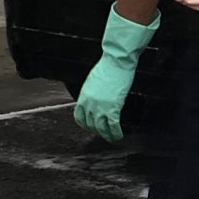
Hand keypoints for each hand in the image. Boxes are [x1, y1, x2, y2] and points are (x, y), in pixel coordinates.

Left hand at [73, 7, 158, 141]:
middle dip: (98, 132)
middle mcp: (89, 104)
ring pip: (101, 129)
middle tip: (104, 134)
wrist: (116, 61)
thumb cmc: (107, 67)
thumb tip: (96, 98)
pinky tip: (119, 136)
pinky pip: (113, 126)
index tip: (92, 127)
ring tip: (112, 138)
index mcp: (83, 97)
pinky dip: (116, 133)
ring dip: (107, 135)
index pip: (79, 117)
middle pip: (91, 125)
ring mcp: (100, 107)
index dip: (86, 125)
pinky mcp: (113, 108)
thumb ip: (92, 93)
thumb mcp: (93, 81)